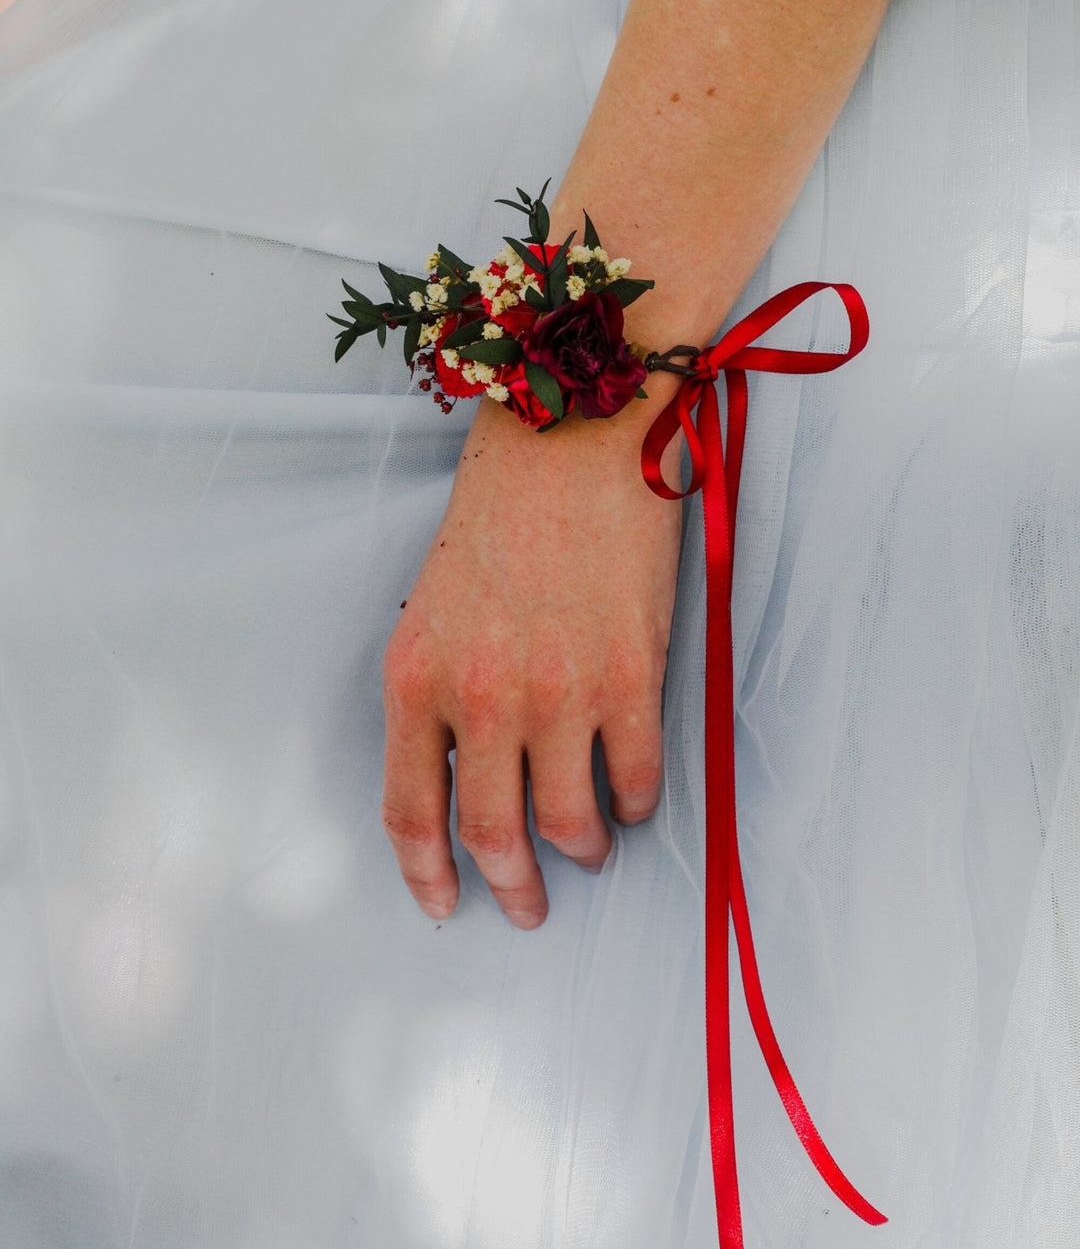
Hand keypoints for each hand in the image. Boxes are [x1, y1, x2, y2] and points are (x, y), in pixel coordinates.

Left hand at [382, 387, 681, 928]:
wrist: (573, 437)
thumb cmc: (500, 510)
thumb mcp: (433, 605)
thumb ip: (440, 693)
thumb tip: (464, 777)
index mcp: (417, 676)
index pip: (410, 809)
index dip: (426, 874)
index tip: (443, 904)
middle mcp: (482, 695)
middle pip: (491, 836)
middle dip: (511, 890)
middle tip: (526, 907)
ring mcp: (560, 691)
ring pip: (569, 823)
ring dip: (581, 852)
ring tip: (588, 851)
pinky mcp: (631, 677)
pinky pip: (637, 779)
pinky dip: (638, 805)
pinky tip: (635, 801)